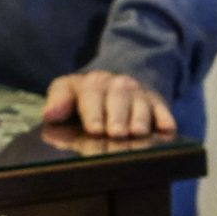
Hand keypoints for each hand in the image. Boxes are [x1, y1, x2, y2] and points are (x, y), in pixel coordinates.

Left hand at [42, 71, 175, 137]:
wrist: (113, 82)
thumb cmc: (84, 96)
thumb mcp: (66, 91)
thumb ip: (57, 102)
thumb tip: (49, 114)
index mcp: (91, 83)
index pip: (91, 96)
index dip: (93, 113)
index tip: (94, 129)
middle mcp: (116, 85)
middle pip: (118, 99)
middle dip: (117, 117)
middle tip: (116, 133)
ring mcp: (138, 93)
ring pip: (141, 104)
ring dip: (140, 118)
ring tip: (137, 132)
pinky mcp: (156, 101)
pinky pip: (163, 108)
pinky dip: (165, 118)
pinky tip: (167, 129)